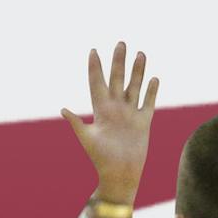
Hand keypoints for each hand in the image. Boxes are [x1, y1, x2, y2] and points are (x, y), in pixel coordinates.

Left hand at [62, 43, 159, 207]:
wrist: (120, 174)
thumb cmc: (100, 160)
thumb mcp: (87, 140)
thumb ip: (78, 124)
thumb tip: (63, 110)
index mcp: (101, 110)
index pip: (97, 83)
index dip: (95, 67)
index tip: (93, 51)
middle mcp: (116, 108)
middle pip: (117, 79)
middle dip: (119, 61)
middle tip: (121, 43)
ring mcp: (130, 114)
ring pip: (134, 87)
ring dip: (137, 71)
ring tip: (141, 54)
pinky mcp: (144, 122)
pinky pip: (148, 103)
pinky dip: (152, 91)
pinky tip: (154, 78)